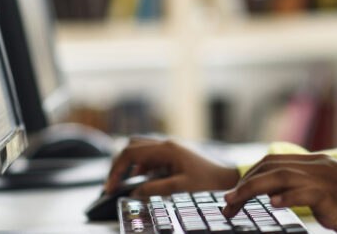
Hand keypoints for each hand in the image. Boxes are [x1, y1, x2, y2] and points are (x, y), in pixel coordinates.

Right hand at [104, 136, 239, 196]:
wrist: (226, 178)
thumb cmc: (207, 182)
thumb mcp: (180, 187)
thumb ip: (155, 188)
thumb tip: (134, 192)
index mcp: (166, 149)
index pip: (130, 153)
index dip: (116, 170)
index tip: (110, 187)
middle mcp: (165, 144)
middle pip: (131, 147)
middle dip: (119, 165)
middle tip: (113, 185)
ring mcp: (168, 147)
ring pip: (139, 150)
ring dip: (130, 166)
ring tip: (127, 185)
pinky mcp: (171, 154)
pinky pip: (149, 157)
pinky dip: (141, 168)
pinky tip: (144, 181)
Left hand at [222, 153, 336, 233]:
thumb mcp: (330, 196)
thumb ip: (307, 192)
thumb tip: (278, 198)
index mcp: (317, 163)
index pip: (273, 161)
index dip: (250, 175)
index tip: (234, 193)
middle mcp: (318, 165)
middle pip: (271, 166)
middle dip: (244, 183)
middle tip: (226, 203)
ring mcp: (326, 178)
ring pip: (280, 176)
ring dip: (252, 190)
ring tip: (235, 204)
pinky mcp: (334, 196)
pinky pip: (305, 192)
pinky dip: (287, 196)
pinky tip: (273, 204)